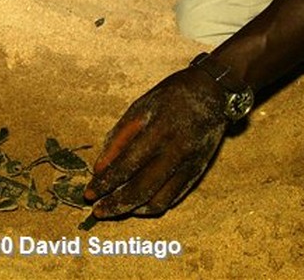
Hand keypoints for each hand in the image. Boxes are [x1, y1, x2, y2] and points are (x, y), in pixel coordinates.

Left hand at [84, 66, 227, 217]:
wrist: (213, 92)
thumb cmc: (171, 96)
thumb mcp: (140, 106)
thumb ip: (119, 137)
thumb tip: (100, 168)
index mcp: (158, 131)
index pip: (126, 165)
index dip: (106, 183)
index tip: (89, 193)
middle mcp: (176, 152)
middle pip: (142, 189)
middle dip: (116, 204)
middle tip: (98, 210)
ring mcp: (189, 165)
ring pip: (158, 201)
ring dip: (133, 209)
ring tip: (116, 209)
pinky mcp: (197, 172)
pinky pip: (172, 198)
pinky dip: (152, 205)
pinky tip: (137, 204)